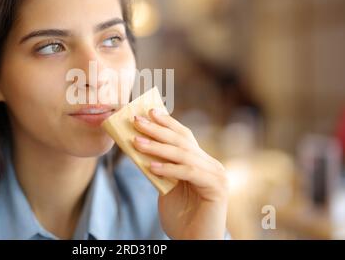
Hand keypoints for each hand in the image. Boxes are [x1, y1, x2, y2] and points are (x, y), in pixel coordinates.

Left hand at [132, 108, 228, 239]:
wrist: (194, 241)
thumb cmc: (180, 216)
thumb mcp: (165, 186)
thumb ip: (159, 166)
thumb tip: (139, 145)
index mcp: (201, 161)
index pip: (184, 136)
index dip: (167, 122)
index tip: (149, 111)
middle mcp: (211, 165)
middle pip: (182, 140)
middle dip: (157, 129)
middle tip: (136, 120)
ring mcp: (216, 175)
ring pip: (183, 154)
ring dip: (157, 147)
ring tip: (136, 141)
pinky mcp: (216, 188)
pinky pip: (189, 172)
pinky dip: (168, 168)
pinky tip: (150, 166)